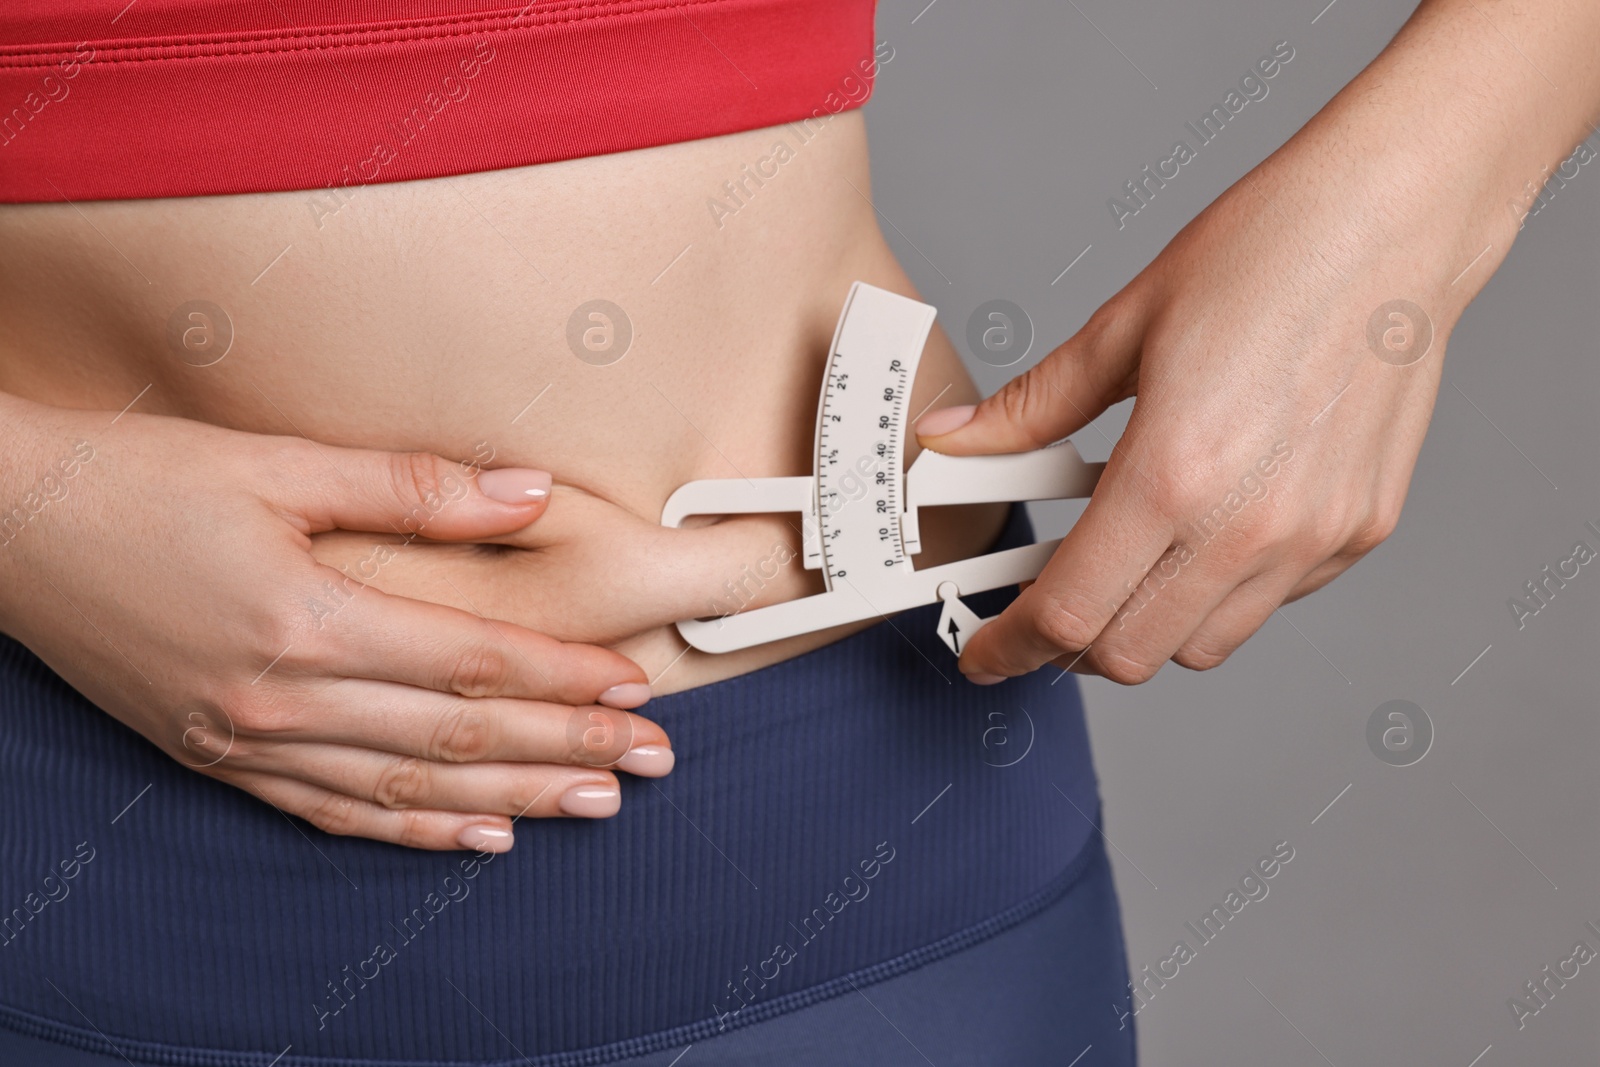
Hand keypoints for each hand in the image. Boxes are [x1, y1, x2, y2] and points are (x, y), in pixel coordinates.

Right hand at [0, 395, 672, 849]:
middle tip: (652, 757)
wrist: (8, 528)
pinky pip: (335, 812)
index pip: (472, 663)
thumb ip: (413, 487)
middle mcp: (282, 697)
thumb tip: (529, 494)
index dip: (563, 676)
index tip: (633, 683)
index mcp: (306, 619)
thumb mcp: (277, 464)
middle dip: (568, 745)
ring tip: (595, 802)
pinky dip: (413, 831)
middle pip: (459, 736)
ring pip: (410, 788)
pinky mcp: (220, 757)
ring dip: (514, 798)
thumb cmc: (139, 481)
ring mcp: (248, 741)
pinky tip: (478, 836)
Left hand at [915, 140, 1470, 683]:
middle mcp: (1248, 524)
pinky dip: (1219, 593)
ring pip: (1202, 646)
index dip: (1011, 646)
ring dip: (1145, 625)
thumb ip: (1030, 408)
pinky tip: (1203, 529)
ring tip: (1124, 559)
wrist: (1394, 218)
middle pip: (1129, 654)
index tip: (988, 652)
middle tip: (1043, 604)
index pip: (1068, 612)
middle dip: (1069, 645)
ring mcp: (1313, 537)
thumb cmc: (1266, 253)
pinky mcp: (1360, 531)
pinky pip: (1269, 604)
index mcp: (1172, 472)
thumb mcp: (1122, 328)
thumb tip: (953, 441)